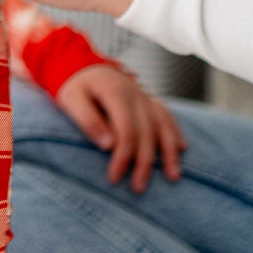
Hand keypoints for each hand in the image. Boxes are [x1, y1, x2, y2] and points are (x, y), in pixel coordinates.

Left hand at [55, 64, 186, 192]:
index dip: (123, 156)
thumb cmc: (74, 86)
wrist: (81, 65)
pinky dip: (174, 132)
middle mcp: (136, 94)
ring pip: (163, 125)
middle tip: (138, 188)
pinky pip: (167, 116)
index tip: (114, 178)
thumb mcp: (71, 100)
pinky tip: (181, 149)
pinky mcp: (148, 100)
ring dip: (169, 152)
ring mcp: (145, 96)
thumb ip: (88, 120)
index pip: (127, 130)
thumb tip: (108, 145)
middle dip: (144, 163)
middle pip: (147, 133)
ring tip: (173, 177)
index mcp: (116, 93)